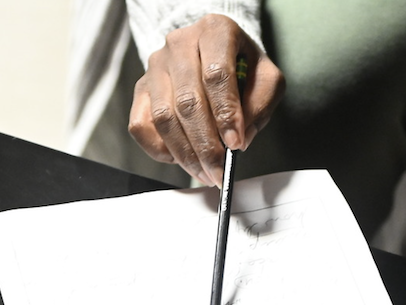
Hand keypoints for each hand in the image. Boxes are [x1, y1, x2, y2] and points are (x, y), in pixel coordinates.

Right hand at [128, 14, 284, 185]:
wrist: (212, 52)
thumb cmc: (241, 66)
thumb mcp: (265, 77)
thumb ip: (260, 105)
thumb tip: (239, 141)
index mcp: (214, 31)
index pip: (216, 75)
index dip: (226, 114)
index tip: (235, 145)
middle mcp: (179, 44)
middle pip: (187, 102)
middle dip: (205, 145)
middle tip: (218, 172)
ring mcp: (155, 67)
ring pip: (163, 118)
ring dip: (184, 153)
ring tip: (203, 172)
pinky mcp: (140, 89)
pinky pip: (141, 126)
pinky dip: (159, 149)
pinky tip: (179, 157)